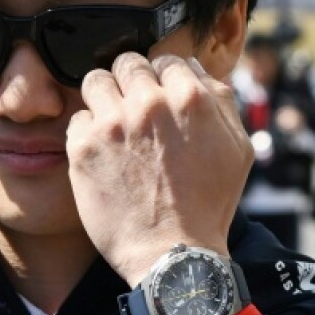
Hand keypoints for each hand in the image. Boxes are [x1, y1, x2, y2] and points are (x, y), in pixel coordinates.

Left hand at [66, 53, 252, 286]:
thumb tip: (195, 69)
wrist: (173, 255)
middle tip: (133, 109)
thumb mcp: (238, 149)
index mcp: (190, 98)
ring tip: (112, 125)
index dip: (162, 78)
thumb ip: (220, 101)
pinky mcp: (83, 147)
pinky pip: (77, 119)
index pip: (166, 59)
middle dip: (131, 82)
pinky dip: (87, 132)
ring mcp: (112, 124)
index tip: (159, 97)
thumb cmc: (209, 205)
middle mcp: (149, 104)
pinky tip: (102, 153)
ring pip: (95, 81)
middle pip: (127, 63)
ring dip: (104, 98)